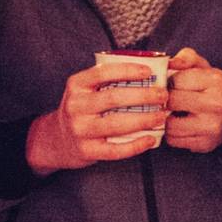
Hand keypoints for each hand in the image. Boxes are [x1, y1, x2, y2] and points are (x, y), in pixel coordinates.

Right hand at [24, 59, 167, 175]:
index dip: (127, 70)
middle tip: (163, 95)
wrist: (58, 138)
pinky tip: (150, 139)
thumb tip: (149, 70)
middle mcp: (75, 106)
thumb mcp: (86, 89)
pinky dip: (136, 145)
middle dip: (144, 95)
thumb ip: (109, 79)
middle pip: (114, 98)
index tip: (149, 71)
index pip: (102, 73)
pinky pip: (115, 150)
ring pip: (116, 124)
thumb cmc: (83, 109)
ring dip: (144, 119)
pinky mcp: (87, 150)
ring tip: (161, 116)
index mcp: (77, 85)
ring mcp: (80, 129)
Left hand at [164, 48, 221, 152]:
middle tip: (170, 101)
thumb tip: (170, 62)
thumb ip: (185, 57)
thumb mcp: (201, 67)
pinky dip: (171, 134)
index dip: (169, 82)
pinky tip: (180, 127)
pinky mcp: (205, 143)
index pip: (176, 79)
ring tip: (173, 114)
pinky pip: (173, 140)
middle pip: (172, 101)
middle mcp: (217, 103)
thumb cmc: (208, 88)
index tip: (173, 85)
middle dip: (166, 101)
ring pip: (170, 124)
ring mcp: (212, 126)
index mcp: (216, 79)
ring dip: (166, 119)